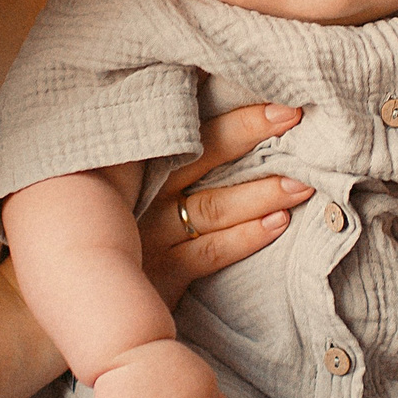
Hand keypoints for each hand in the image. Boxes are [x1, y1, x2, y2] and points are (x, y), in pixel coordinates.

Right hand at [139, 103, 312, 305]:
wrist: (96, 306)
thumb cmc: (135, 238)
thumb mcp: (142, 193)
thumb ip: (176, 159)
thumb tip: (227, 113)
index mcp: (138, 165)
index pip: (182, 124)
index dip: (224, 107)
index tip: (262, 90)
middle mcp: (142, 193)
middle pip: (198, 152)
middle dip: (247, 131)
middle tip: (292, 115)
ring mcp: (150, 234)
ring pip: (213, 205)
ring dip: (261, 192)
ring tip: (301, 182)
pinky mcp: (161, 274)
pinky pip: (210, 252)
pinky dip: (247, 236)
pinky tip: (278, 224)